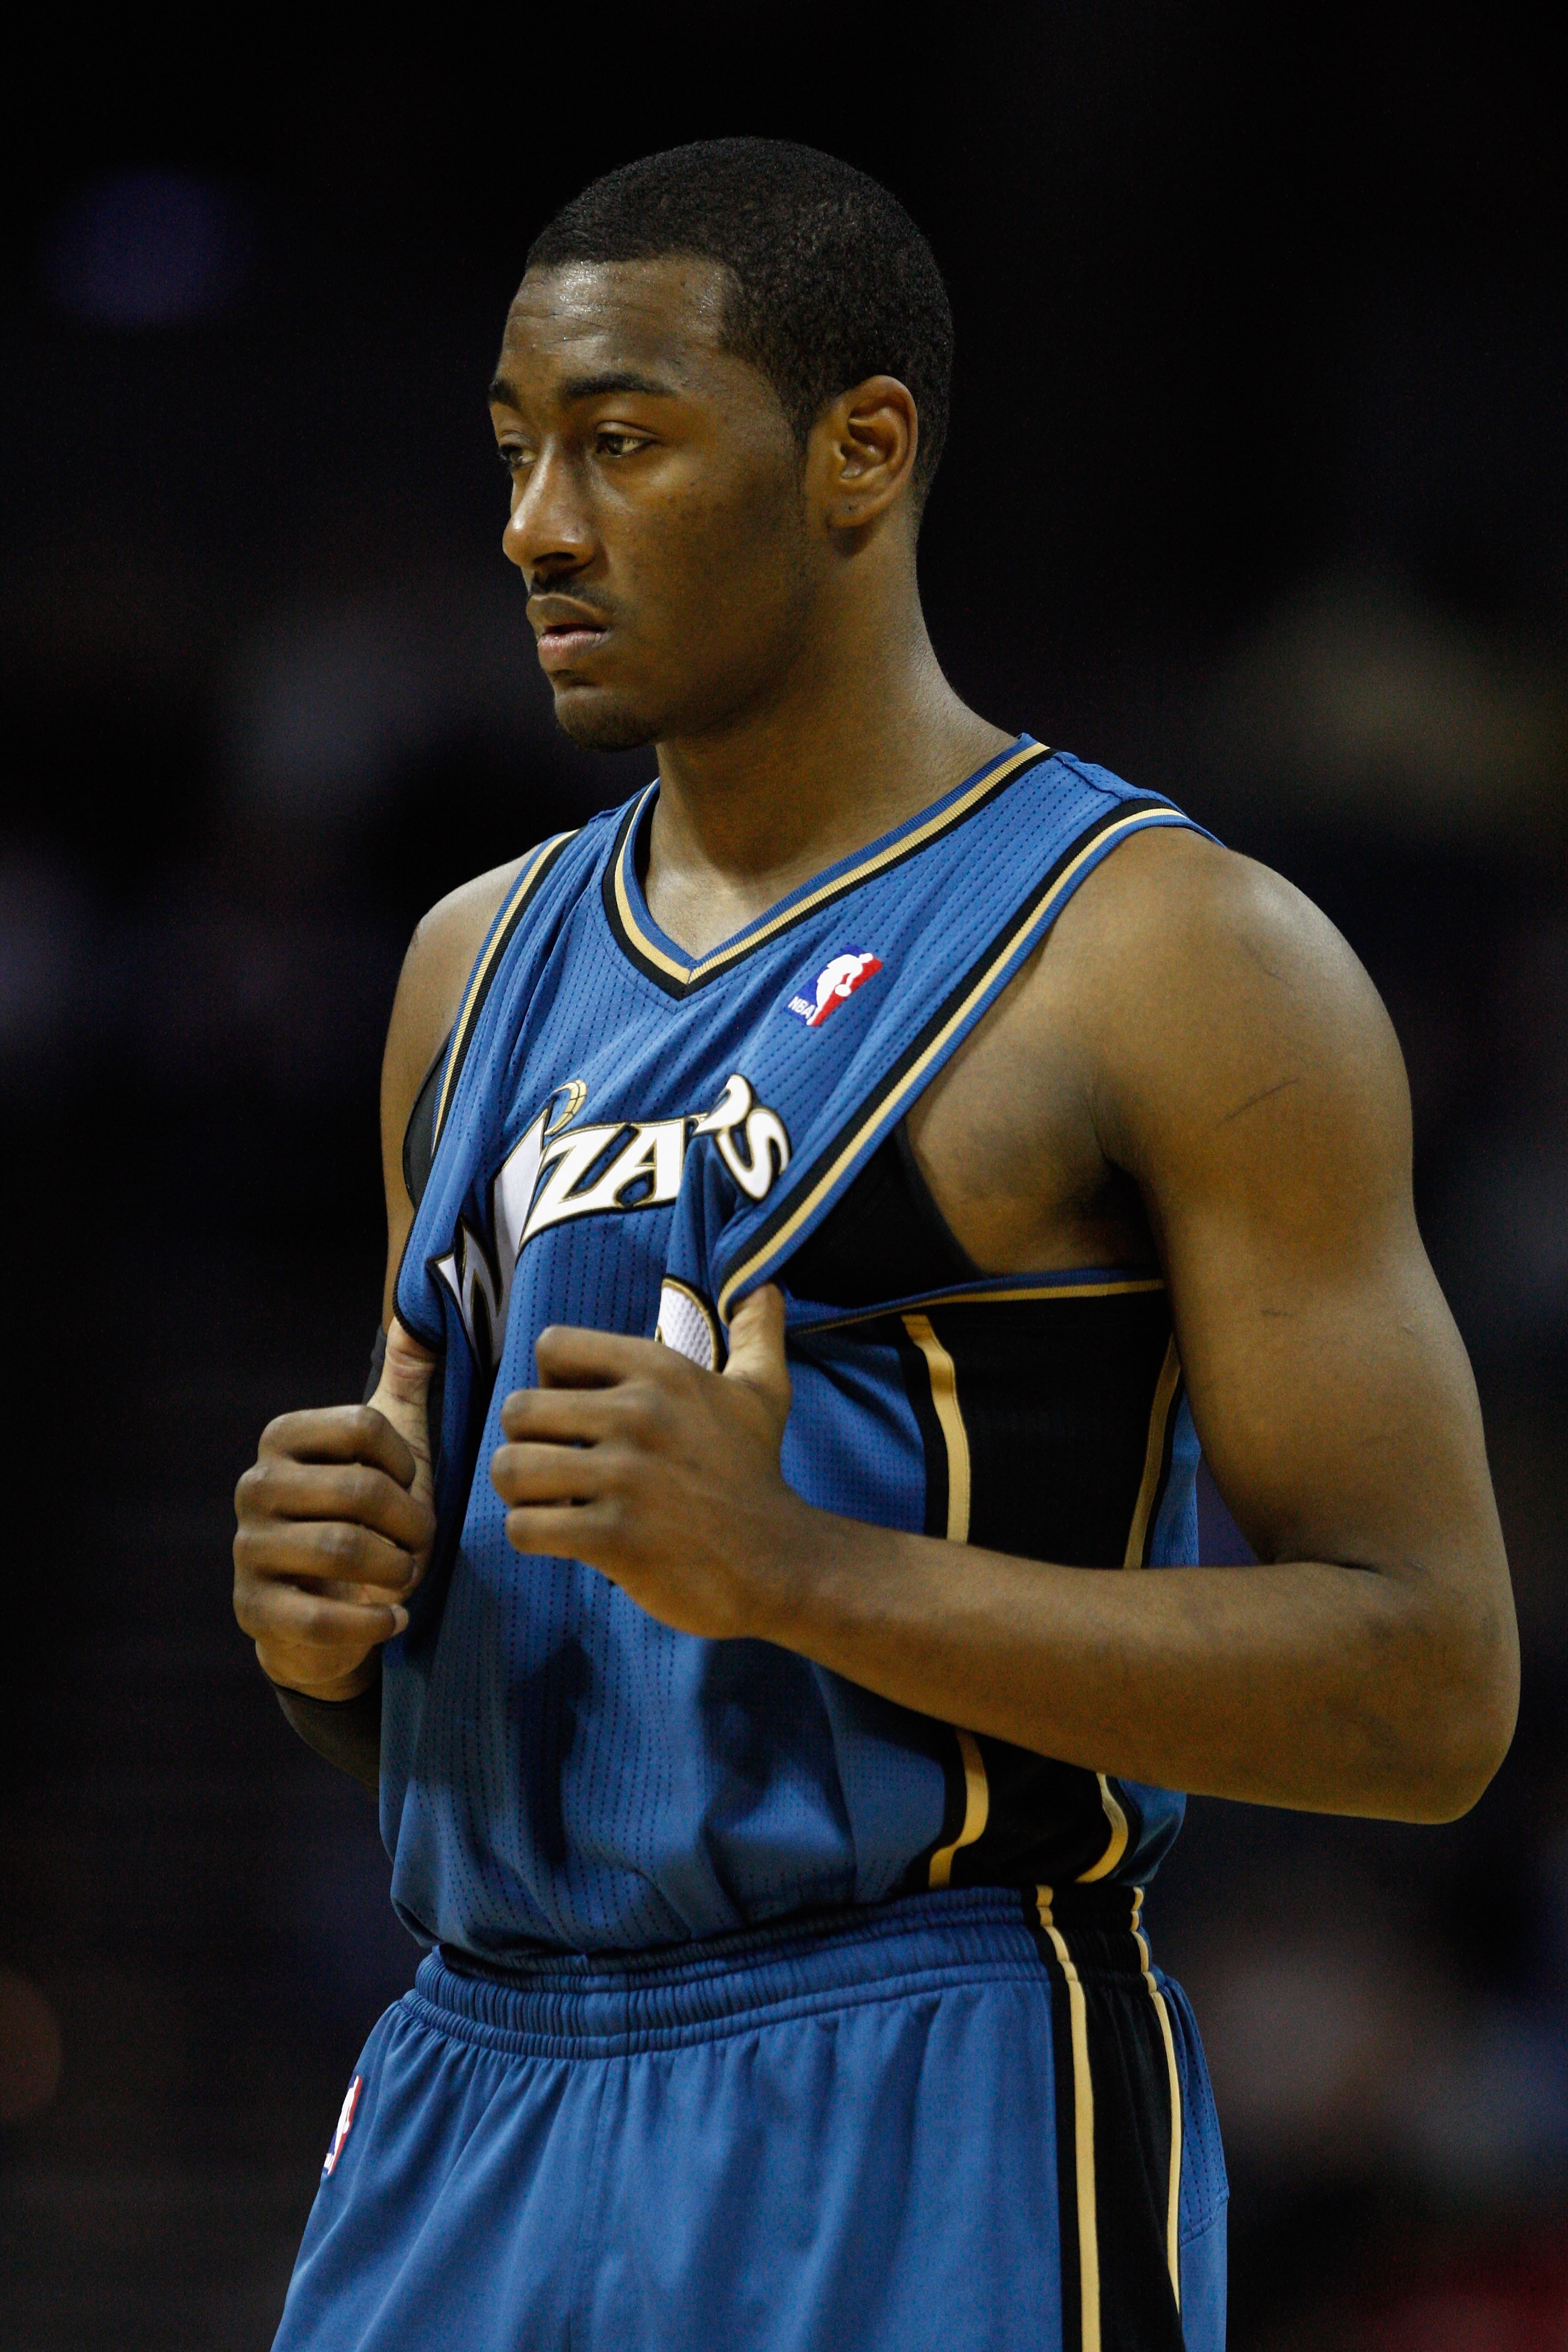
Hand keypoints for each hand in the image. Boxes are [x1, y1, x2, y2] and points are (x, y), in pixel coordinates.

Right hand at [233, 1320, 437, 1698]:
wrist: (326, 1611)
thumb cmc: (365, 1517)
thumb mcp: (386, 1446)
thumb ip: (404, 1380)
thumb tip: (419, 1317)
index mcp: (282, 1437)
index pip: (364, 1425)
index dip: (407, 1463)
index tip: (412, 1486)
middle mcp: (254, 1485)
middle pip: (360, 1490)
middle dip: (413, 1523)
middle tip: (422, 1543)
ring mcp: (248, 1548)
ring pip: (343, 1549)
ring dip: (397, 1568)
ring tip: (406, 1576)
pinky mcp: (253, 1610)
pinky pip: (322, 1619)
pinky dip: (373, 1622)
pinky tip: (395, 1619)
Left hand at [489, 1286, 808, 1638]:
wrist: (778, 1563)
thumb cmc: (756, 1473)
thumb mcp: (763, 1393)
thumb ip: (757, 1334)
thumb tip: (766, 1289)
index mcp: (661, 1369)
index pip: (552, 1346)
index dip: (551, 1380)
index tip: (578, 1412)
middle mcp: (641, 1414)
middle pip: (517, 1409)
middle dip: (526, 1441)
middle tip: (557, 1463)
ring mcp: (626, 1477)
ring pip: (509, 1468)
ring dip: (520, 1490)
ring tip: (549, 1500)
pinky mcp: (614, 1538)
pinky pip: (523, 1527)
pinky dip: (532, 1534)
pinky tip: (563, 1537)